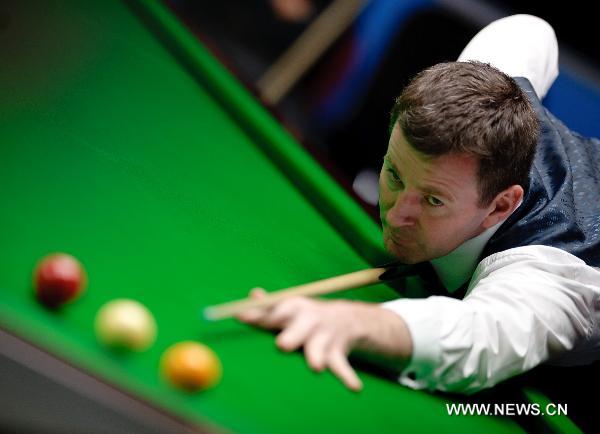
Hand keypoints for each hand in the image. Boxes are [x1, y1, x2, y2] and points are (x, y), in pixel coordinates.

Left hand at [237, 289, 411, 391]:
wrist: (346, 318)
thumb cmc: (304, 316)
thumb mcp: (287, 306)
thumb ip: (267, 306)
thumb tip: (251, 296)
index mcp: (293, 308)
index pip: (274, 310)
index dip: (257, 315)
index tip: (241, 317)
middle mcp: (309, 320)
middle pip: (299, 328)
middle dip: (291, 336)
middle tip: (282, 345)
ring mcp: (324, 336)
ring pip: (318, 348)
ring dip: (316, 357)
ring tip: (316, 367)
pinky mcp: (337, 353)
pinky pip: (342, 366)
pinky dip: (347, 377)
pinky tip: (354, 388)